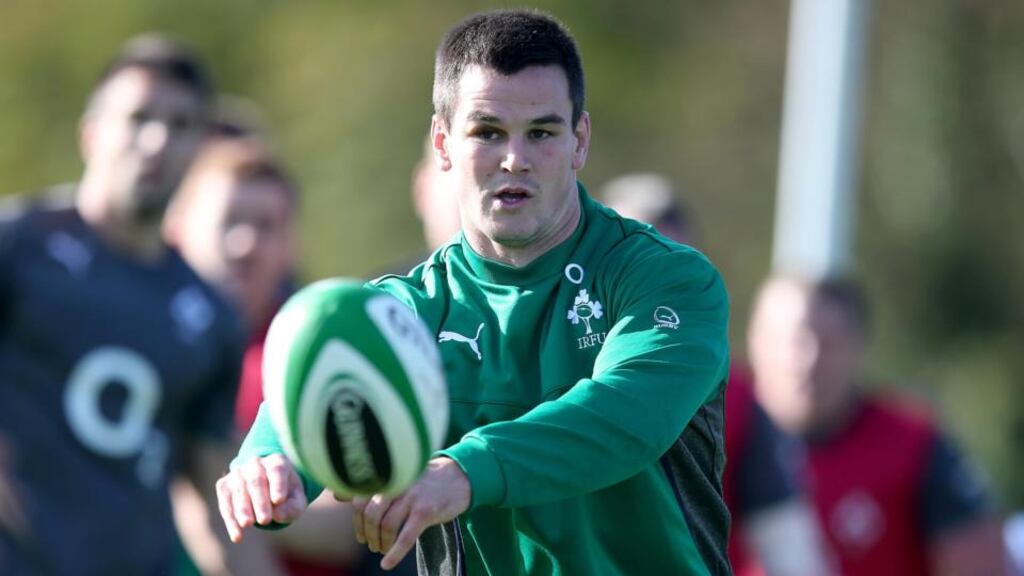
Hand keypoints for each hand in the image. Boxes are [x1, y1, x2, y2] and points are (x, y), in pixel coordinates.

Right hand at [215, 454, 307, 542]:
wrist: (269, 490)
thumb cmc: (287, 495)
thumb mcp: (297, 501)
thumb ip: (292, 507)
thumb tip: (278, 515)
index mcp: (277, 462)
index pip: (277, 470)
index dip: (277, 485)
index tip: (279, 500)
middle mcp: (256, 463)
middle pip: (256, 481)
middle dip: (260, 501)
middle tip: (265, 521)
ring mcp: (238, 473)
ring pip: (239, 490)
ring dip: (242, 509)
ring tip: (247, 525)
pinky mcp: (224, 486)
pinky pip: (225, 503)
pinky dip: (231, 520)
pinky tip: (237, 536)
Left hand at [352, 457, 470, 569]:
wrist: (458, 477)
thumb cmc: (424, 481)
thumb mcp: (398, 478)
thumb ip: (371, 486)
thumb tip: (337, 495)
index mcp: (388, 477)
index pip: (360, 500)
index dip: (356, 522)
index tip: (360, 535)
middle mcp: (397, 484)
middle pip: (371, 514)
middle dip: (367, 534)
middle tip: (371, 545)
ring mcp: (412, 497)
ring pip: (387, 526)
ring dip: (381, 543)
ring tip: (383, 549)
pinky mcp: (426, 511)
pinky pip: (405, 536)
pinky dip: (394, 553)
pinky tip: (387, 563)